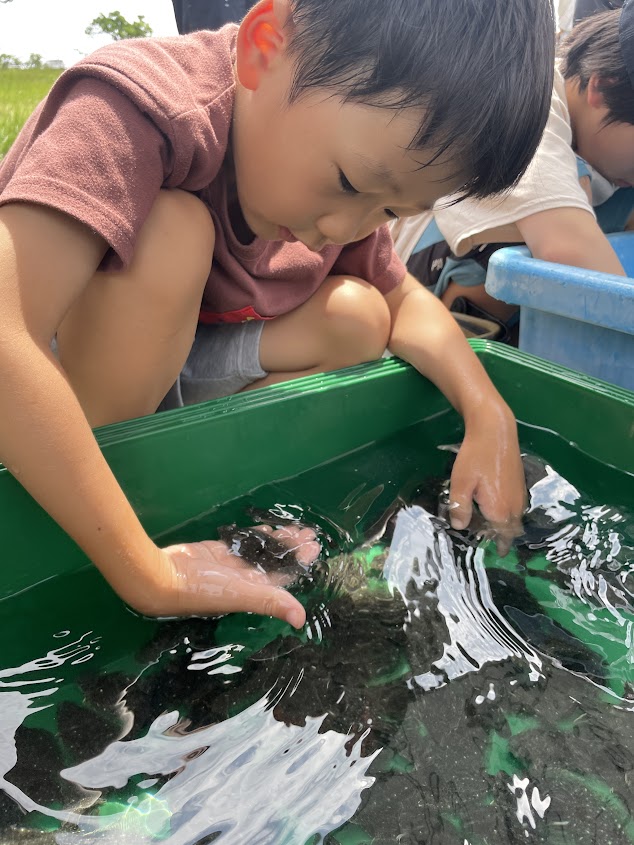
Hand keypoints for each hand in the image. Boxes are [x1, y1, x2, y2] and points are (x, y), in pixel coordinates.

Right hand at [133, 525, 319, 626]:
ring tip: (295, 528)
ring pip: (261, 552)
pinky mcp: (217, 553)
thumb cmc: (203, 589)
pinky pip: (242, 544)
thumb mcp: (241, 594)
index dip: (301, 563)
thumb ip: (271, 602)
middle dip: (293, 549)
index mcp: (253, 592)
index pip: (285, 578)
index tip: (316, 547)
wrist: (164, 577)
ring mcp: (231, 566)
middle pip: (276, 563)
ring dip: (278, 541)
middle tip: (310, 533)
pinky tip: (267, 528)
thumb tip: (301, 620)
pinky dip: (255, 537)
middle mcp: (245, 581)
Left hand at [447, 402, 525, 554]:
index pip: (500, 536)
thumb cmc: (475, 457)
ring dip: (506, 525)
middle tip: (490, 540)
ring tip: (490, 525)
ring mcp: (520, 494)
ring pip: (516, 518)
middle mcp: (514, 505)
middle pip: (512, 530)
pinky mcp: (520, 483)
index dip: (496, 545)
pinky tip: (496, 505)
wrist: (495, 431)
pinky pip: (517, 506)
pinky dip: (509, 512)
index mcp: (500, 510)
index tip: (494, 553)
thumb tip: (459, 527)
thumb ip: (460, 508)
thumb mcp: (460, 484)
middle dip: (502, 537)